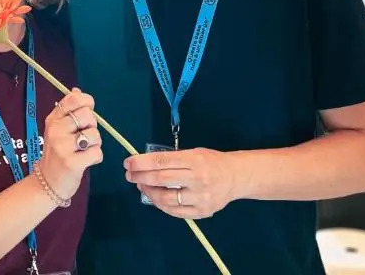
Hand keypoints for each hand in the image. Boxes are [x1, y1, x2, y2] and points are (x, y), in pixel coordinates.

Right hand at [37, 88, 102, 201]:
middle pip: (87, 115)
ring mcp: (63, 147)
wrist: (47, 183)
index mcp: (53, 119)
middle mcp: (56, 130)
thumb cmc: (57, 153)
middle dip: (92, 126)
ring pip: (94, 134)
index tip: (88, 110)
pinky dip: (96, 157)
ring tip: (84, 150)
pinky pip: (97, 153)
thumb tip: (77, 90)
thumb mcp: (58, 128)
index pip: (73, 98)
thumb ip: (68, 110)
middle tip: (85, 137)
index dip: (87, 102)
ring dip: (95, 144)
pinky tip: (86, 161)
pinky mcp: (72, 163)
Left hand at [124, 148, 240, 218]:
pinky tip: (155, 197)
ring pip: (166, 199)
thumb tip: (145, 164)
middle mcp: (197, 179)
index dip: (141, 162)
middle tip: (129, 174)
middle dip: (140, 176)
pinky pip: (175, 212)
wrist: (236, 177)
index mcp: (194, 160)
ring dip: (148, 192)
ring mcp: (200, 198)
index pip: (162, 161)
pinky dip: (161, 205)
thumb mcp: (194, 152)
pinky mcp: (202, 212)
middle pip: (161, 180)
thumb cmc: (212, 161)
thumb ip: (173, 159)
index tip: (128, 163)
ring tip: (142, 185)